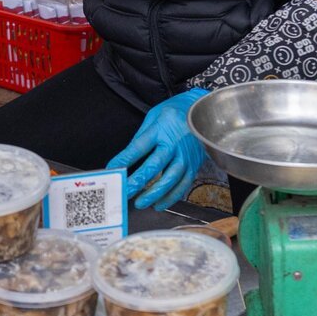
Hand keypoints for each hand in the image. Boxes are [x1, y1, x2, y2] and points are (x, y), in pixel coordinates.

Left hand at [107, 88, 208, 210]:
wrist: (204, 111)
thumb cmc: (175, 113)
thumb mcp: (154, 117)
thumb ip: (141, 138)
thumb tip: (127, 159)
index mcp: (160, 129)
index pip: (138, 147)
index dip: (124, 160)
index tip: (112, 170)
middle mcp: (174, 144)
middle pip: (154, 166)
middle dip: (137, 182)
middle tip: (125, 192)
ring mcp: (185, 156)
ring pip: (170, 179)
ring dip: (154, 194)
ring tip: (140, 203)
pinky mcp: (194, 165)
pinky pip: (183, 185)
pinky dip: (171, 197)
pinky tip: (159, 204)